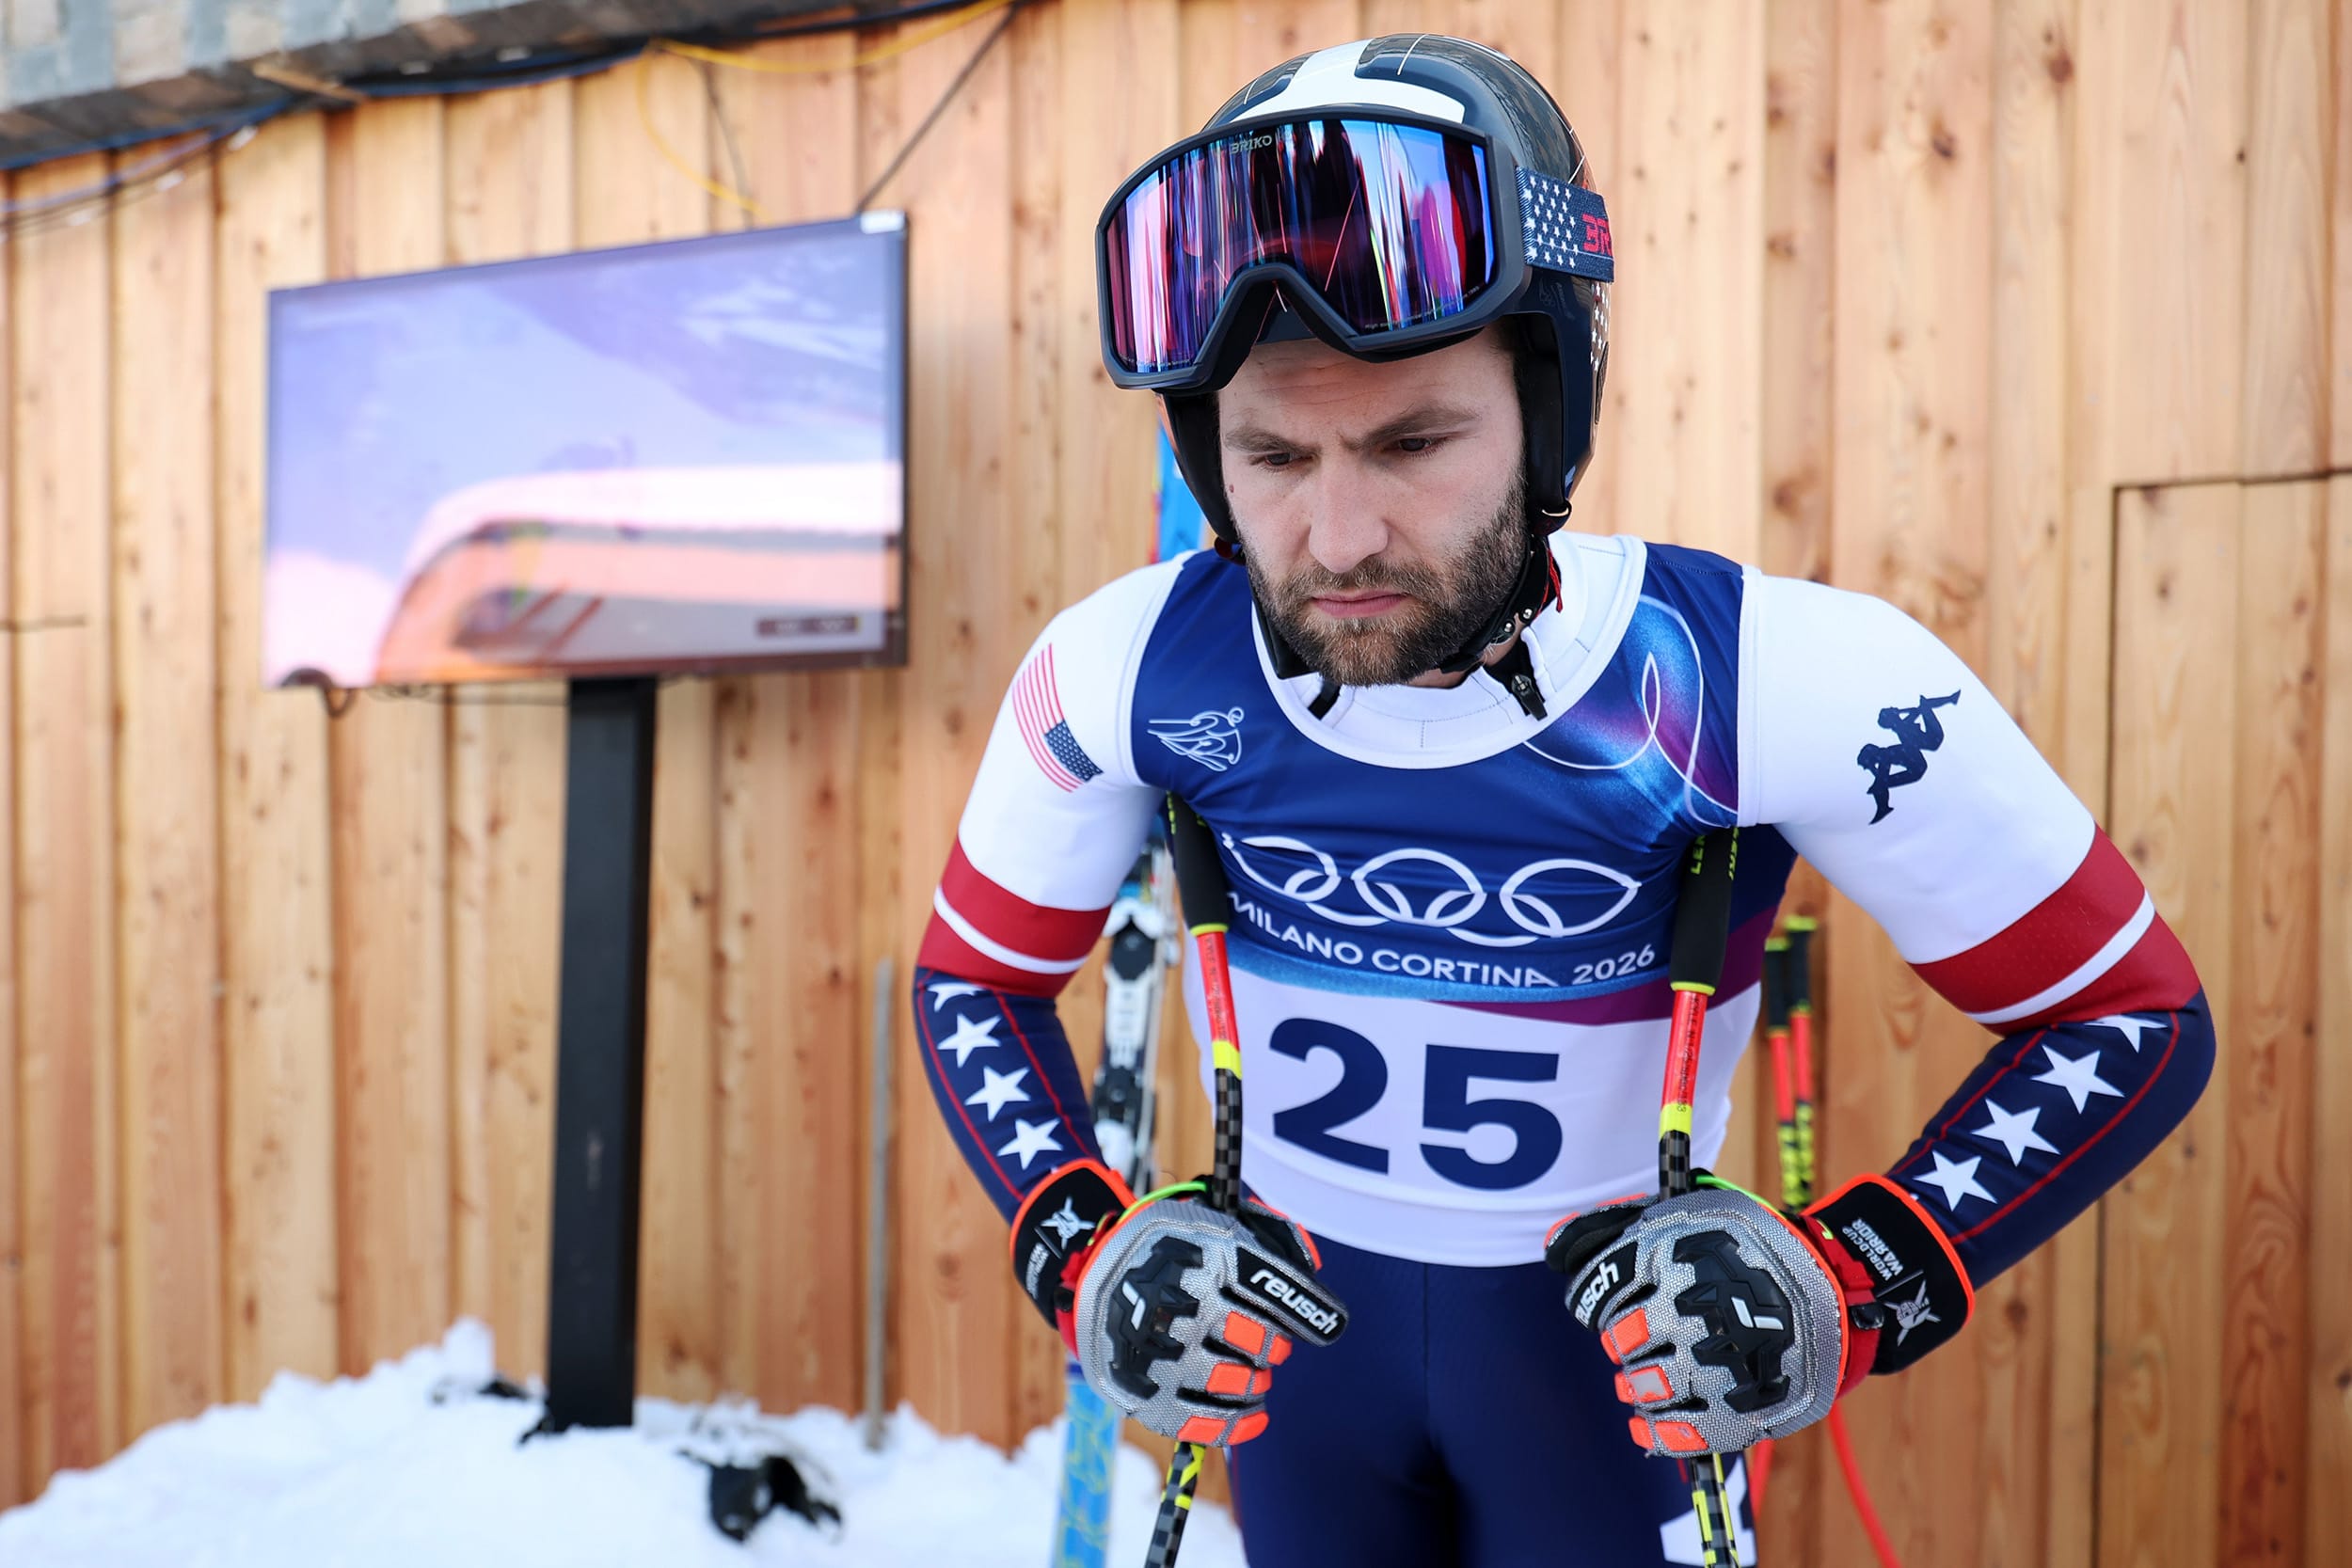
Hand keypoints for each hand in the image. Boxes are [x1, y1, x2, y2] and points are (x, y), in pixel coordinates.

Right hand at [1010, 1160, 1345, 1446]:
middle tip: (1268, 1345)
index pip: (1278, 1291)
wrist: (1086, 1263)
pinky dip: (1235, 1425)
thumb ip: (1269, 1239)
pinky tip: (1253, 1415)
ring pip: (1236, 1385)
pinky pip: (1201, 1423)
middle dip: (1272, 1347)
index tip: (1328, 1326)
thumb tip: (1314, 1272)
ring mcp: (1162, 1351)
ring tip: (1253, 1377)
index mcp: (1207, 1254)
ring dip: (1255, 1384)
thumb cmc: (1169, 1244)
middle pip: (1260, 1344)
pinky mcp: (1142, 1389)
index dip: (1314, 1312)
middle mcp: (1186, 1304)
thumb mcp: (1214, 1219)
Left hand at [1543, 1175, 1884, 1456]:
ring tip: (1639, 1383)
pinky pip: (1681, 1433)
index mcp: (1672, 1255)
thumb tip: (1552, 1248)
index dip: (1598, 1299)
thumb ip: (1615, 1229)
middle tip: (1632, 1344)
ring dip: (1635, 1387)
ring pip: (1646, 1386)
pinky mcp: (1741, 1407)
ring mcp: (1716, 1361)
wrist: (1836, 1282)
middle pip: (1621, 1341)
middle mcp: (1690, 1309)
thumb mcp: (1683, 1214)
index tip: (1609, 1307)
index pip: (1602, 1288)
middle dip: (1621, 1343)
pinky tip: (1645, 1429)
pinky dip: (1656, 1435)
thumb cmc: (1747, 1245)